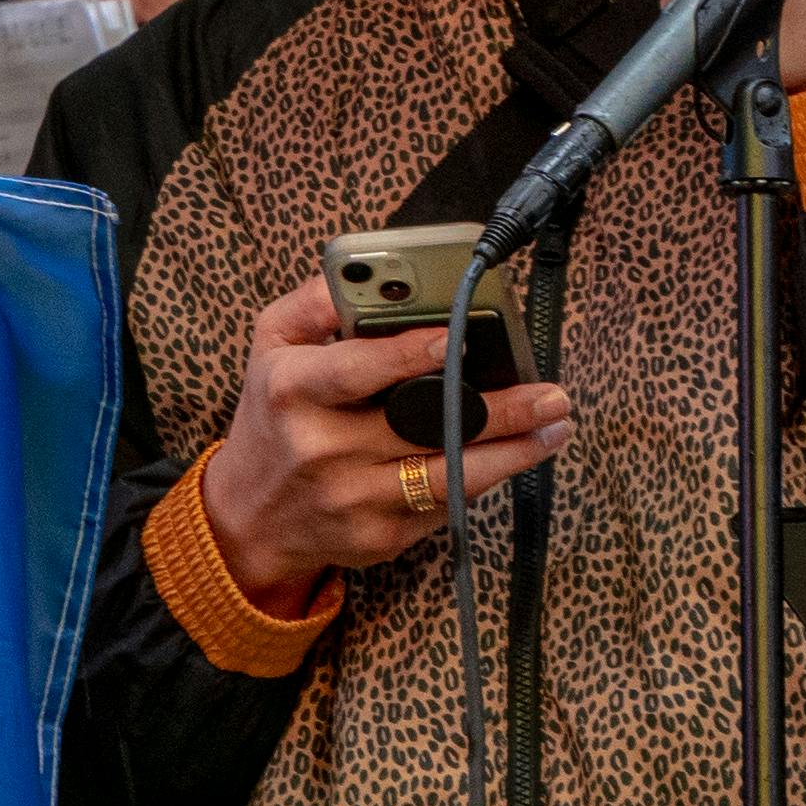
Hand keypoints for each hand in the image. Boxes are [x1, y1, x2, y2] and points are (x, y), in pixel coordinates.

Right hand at [196, 273, 575, 610]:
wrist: (250, 515)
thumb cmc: (273, 416)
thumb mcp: (271, 346)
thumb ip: (316, 302)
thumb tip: (372, 269)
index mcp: (293, 391)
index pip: (353, 370)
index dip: (405, 354)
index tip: (457, 336)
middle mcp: (320, 449)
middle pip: (420, 427)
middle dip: (497, 411)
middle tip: (551, 393)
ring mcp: (351, 498)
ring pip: (447, 476)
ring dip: (513, 452)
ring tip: (555, 425)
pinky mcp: (377, 536)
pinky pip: (445, 505)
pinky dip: (488, 478)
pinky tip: (520, 454)